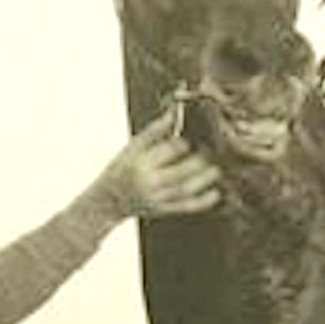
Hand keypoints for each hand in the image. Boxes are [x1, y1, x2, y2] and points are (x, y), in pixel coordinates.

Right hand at [101, 130, 222, 218]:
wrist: (108, 201)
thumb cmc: (120, 169)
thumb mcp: (131, 147)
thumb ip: (154, 131)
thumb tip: (173, 112)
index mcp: (140, 162)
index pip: (168, 150)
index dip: (185, 143)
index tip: (195, 137)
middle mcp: (148, 182)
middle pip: (180, 171)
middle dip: (200, 161)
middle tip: (211, 152)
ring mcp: (156, 198)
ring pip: (185, 189)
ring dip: (204, 179)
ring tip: (216, 169)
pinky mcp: (162, 211)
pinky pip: (185, 207)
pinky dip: (202, 201)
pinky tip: (215, 194)